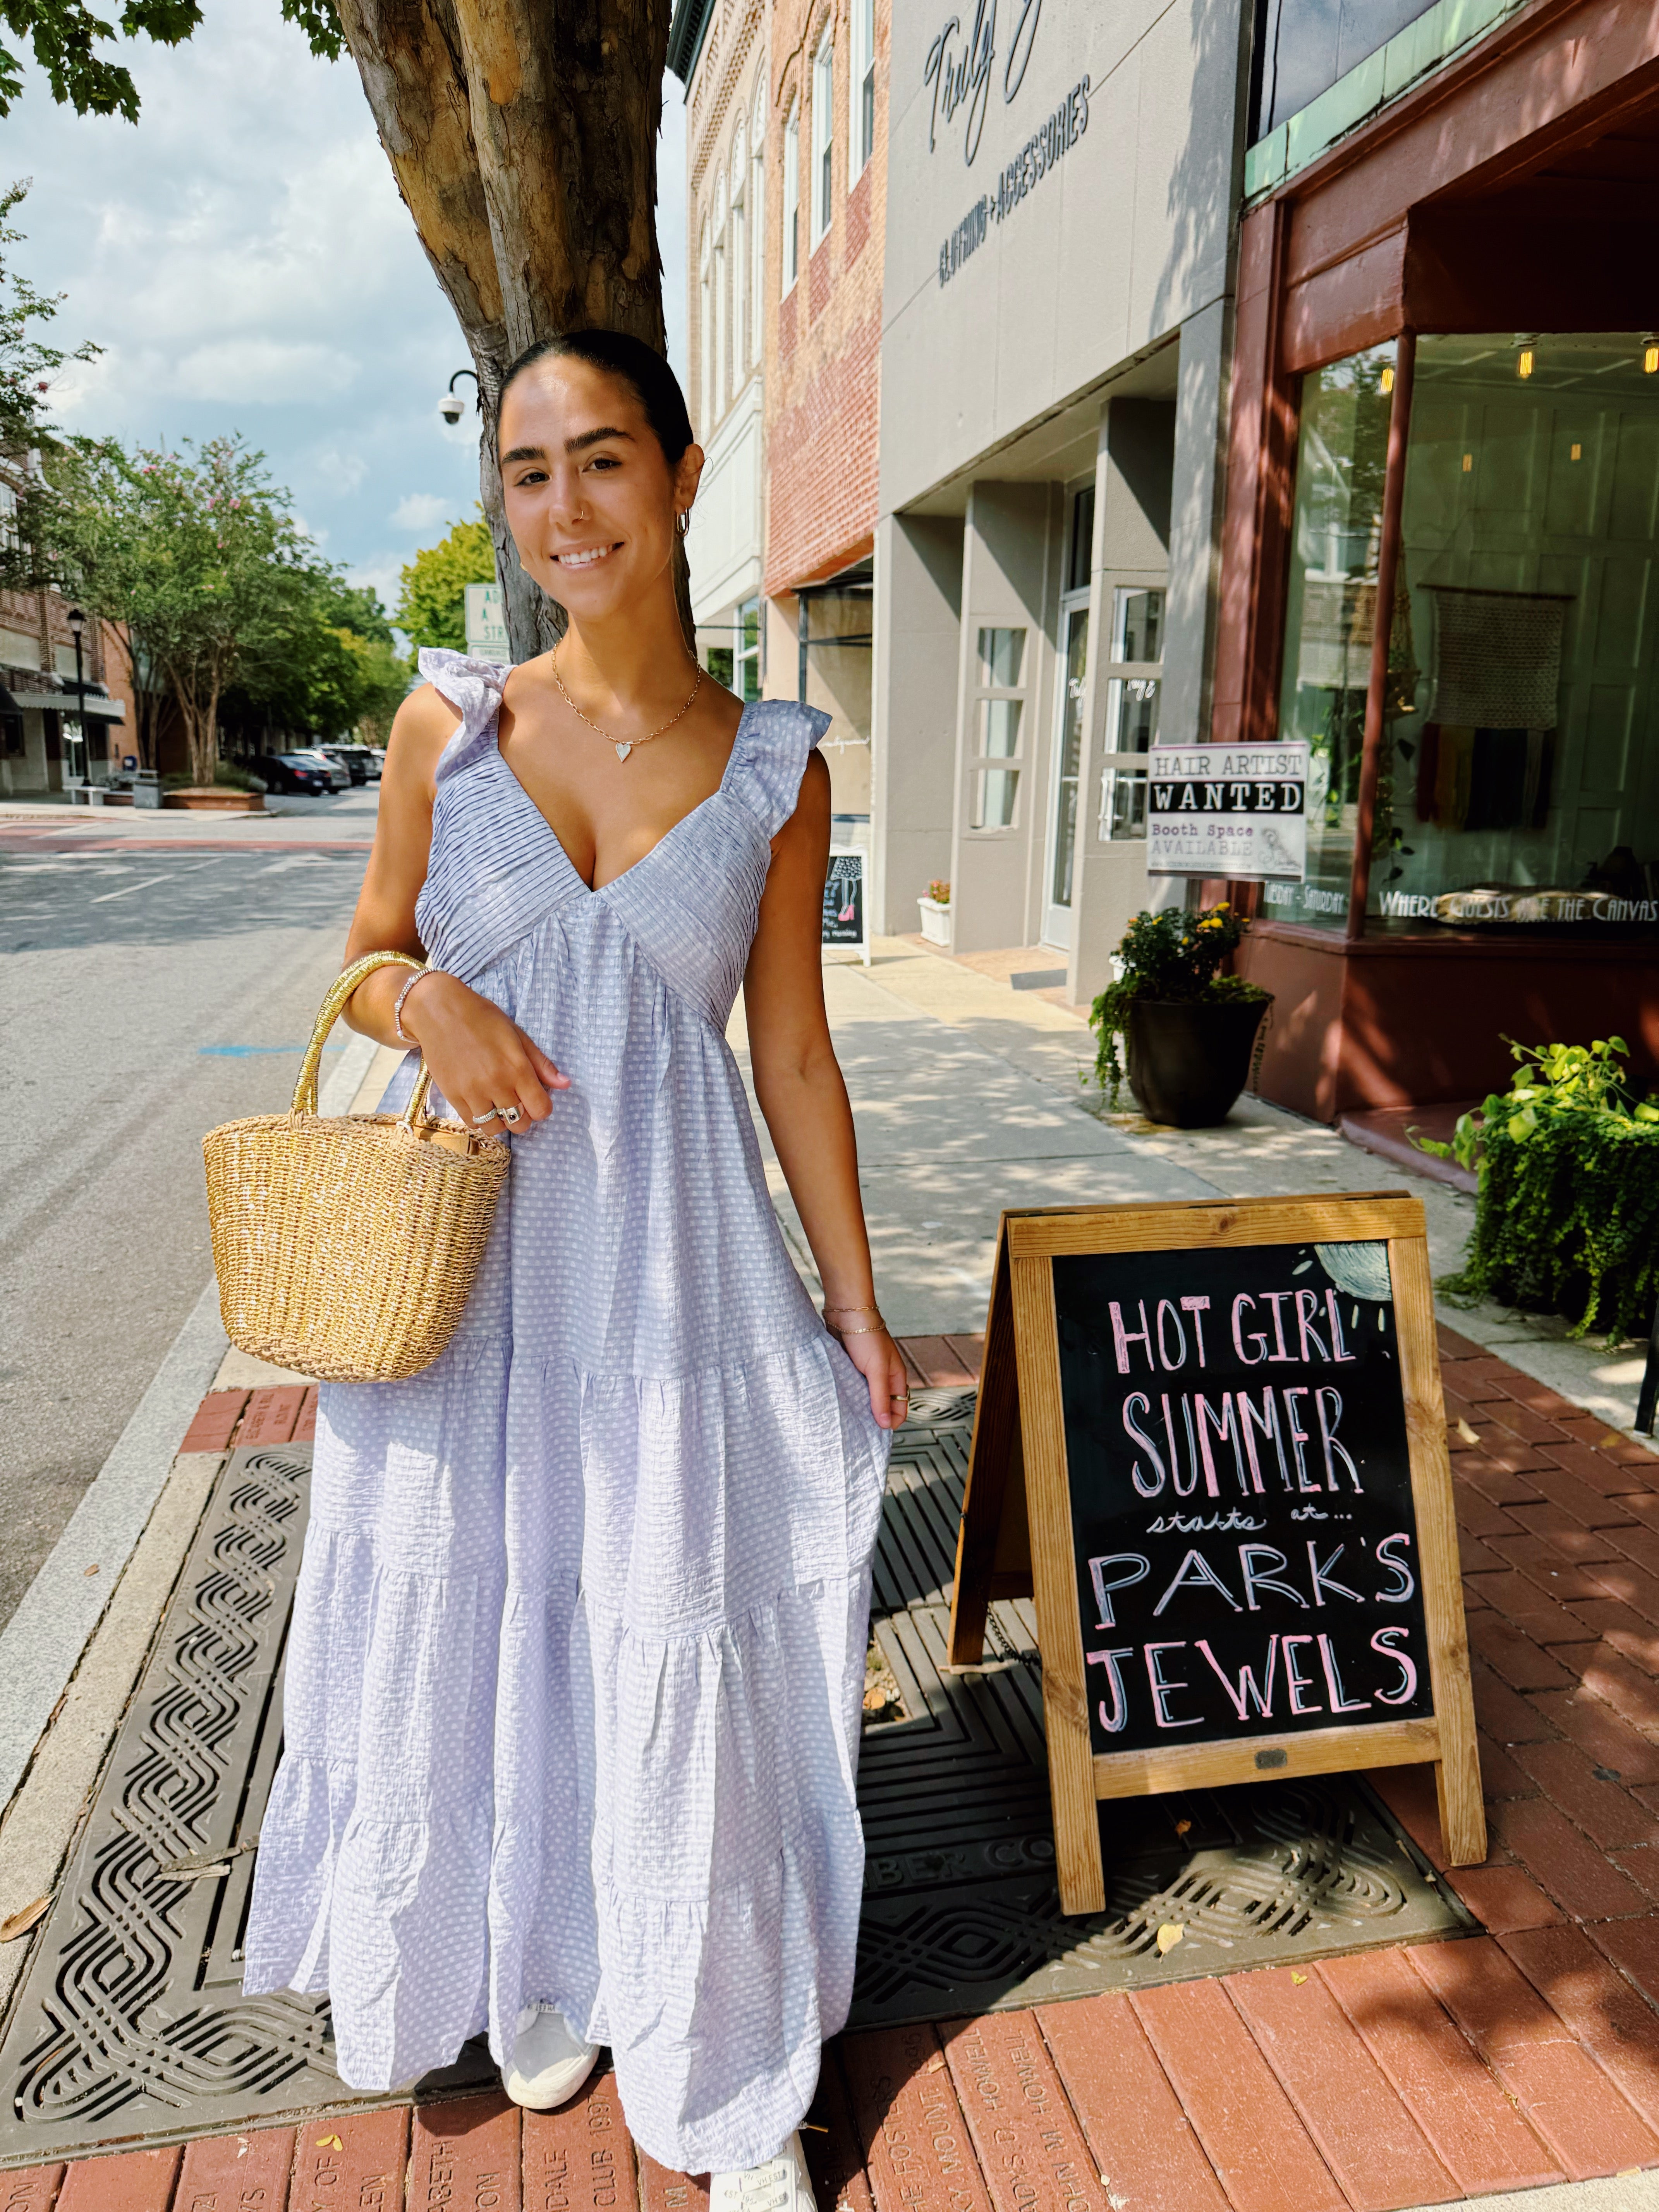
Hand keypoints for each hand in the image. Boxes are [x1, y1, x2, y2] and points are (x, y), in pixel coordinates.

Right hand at [399, 971, 568, 1134]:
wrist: (440, 1011)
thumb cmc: (482, 1018)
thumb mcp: (517, 1035)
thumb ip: (541, 1063)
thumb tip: (565, 1084)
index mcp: (517, 1068)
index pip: (541, 1109)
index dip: (542, 1108)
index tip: (535, 1099)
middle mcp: (496, 1084)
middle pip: (520, 1124)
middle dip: (523, 1117)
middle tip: (516, 1102)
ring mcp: (473, 1093)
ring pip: (495, 1128)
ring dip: (500, 1120)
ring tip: (497, 1103)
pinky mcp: (453, 1096)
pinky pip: (473, 1123)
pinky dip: (480, 1118)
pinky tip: (480, 1102)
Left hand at [831, 1321, 910, 1430]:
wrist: (846, 1311)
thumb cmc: (866, 1336)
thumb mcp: (876, 1369)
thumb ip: (880, 1396)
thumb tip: (885, 1425)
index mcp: (896, 1377)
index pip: (900, 1409)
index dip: (890, 1422)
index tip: (874, 1432)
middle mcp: (883, 1377)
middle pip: (883, 1406)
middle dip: (873, 1417)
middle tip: (858, 1429)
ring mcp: (867, 1373)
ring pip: (866, 1398)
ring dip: (859, 1407)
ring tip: (847, 1417)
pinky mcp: (852, 1368)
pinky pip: (852, 1388)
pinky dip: (848, 1395)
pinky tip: (839, 1401)